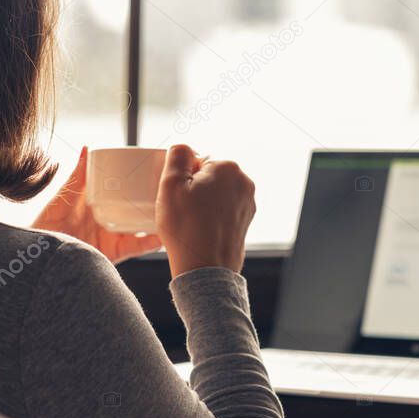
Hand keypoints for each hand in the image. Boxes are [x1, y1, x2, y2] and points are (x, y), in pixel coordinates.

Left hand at [32, 147, 161, 263]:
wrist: (40, 258)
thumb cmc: (46, 226)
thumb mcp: (62, 199)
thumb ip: (76, 177)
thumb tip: (87, 149)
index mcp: (97, 202)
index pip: (122, 188)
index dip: (138, 180)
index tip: (156, 168)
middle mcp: (108, 218)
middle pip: (137, 206)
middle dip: (155, 198)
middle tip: (172, 186)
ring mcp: (113, 236)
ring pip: (143, 225)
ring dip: (158, 218)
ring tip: (176, 207)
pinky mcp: (115, 253)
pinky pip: (138, 247)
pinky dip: (152, 241)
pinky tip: (165, 233)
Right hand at [156, 144, 255, 277]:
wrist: (205, 269)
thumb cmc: (186, 229)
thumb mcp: (171, 185)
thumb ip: (177, 155)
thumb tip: (183, 148)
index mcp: (228, 167)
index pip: (197, 159)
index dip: (182, 177)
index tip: (178, 195)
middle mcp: (244, 182)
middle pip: (209, 175)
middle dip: (194, 188)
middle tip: (181, 208)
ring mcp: (247, 203)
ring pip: (216, 192)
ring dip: (202, 202)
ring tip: (191, 221)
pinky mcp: (245, 221)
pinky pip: (223, 209)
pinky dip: (211, 216)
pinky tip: (200, 230)